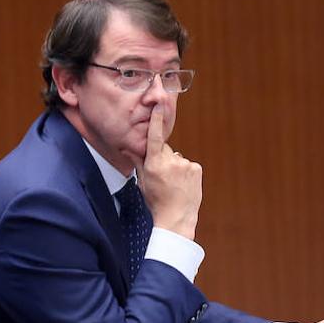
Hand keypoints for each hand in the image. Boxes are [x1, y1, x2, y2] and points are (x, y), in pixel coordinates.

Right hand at [125, 104, 201, 240]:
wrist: (176, 217)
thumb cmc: (157, 201)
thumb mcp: (143, 181)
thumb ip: (137, 162)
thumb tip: (127, 148)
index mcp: (154, 163)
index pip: (155, 137)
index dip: (157, 120)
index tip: (159, 105)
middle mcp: (170, 161)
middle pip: (165, 149)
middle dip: (162, 157)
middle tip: (162, 175)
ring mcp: (185, 164)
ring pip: (176, 158)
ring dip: (174, 166)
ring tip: (173, 183)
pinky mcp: (196, 168)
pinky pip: (188, 165)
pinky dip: (185, 172)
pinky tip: (182, 183)